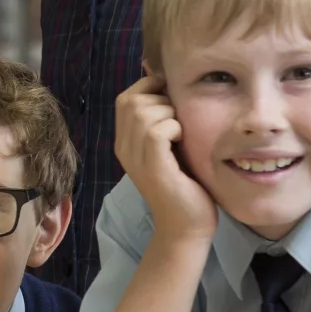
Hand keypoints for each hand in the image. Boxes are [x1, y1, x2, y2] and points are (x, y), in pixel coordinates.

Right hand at [115, 75, 217, 240]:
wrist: (186, 227)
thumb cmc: (185, 185)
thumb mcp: (170, 148)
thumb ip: (164, 122)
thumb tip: (167, 84)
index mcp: (125, 141)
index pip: (125, 98)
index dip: (149, 88)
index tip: (173, 98)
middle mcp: (124, 148)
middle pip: (132, 101)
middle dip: (161, 99)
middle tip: (180, 118)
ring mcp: (135, 159)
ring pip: (142, 113)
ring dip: (169, 113)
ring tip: (182, 131)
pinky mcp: (153, 169)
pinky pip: (155, 132)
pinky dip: (173, 128)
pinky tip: (183, 140)